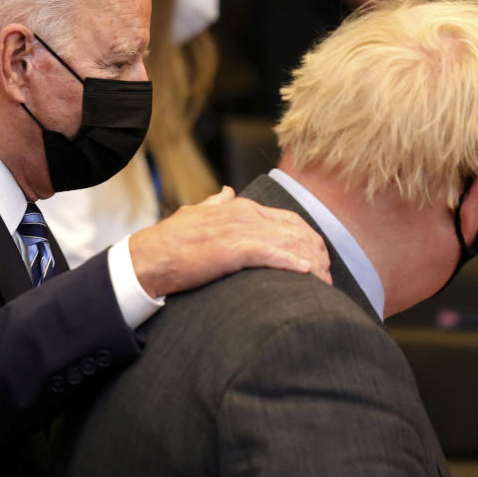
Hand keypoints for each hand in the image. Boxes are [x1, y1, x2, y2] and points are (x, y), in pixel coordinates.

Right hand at [129, 186, 331, 297]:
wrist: (148, 258)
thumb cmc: (170, 242)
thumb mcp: (196, 215)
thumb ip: (216, 204)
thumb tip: (227, 191)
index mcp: (238, 207)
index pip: (288, 220)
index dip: (308, 240)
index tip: (319, 260)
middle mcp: (243, 214)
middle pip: (296, 231)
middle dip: (316, 254)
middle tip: (328, 278)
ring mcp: (238, 230)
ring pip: (288, 243)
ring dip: (311, 264)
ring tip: (324, 284)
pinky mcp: (231, 249)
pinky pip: (271, 254)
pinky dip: (291, 263)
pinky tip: (306, 274)